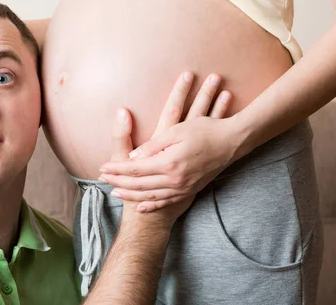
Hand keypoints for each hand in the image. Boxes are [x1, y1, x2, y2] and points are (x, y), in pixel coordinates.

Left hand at [108, 102, 196, 228]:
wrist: (233, 142)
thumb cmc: (205, 131)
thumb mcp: (177, 132)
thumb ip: (153, 145)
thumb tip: (133, 157)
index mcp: (169, 163)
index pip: (135, 169)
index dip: (117, 169)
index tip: (102, 167)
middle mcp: (174, 180)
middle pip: (139, 185)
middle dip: (118, 182)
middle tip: (102, 180)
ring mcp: (183, 188)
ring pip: (150, 196)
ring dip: (130, 195)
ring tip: (115, 193)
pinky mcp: (189, 191)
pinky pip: (166, 201)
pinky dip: (150, 205)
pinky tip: (140, 205)